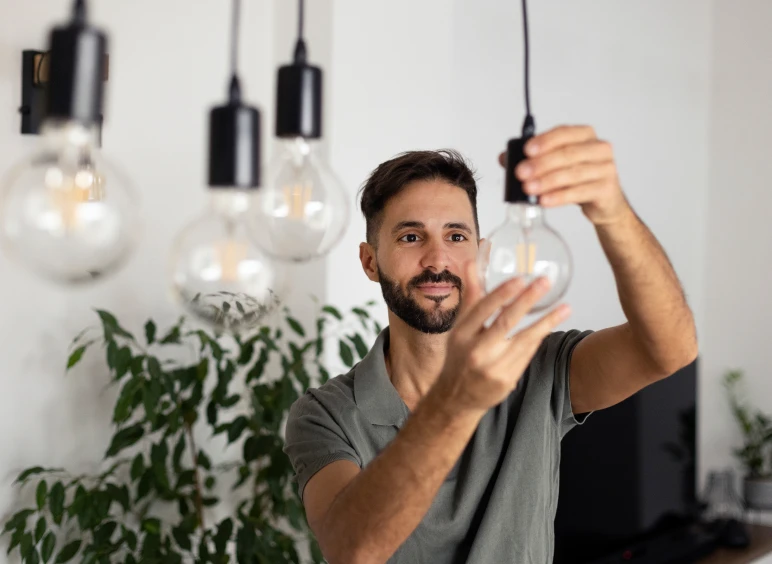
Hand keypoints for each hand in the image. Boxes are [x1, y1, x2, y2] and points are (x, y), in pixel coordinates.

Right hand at [435, 261, 570, 413]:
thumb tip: (472, 262)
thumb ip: (471, 296)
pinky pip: (528, 353)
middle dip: (526, 300)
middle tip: (544, 282)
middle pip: (505, 322)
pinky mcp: (507, 380)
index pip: (482, 310)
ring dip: (547, 321)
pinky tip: (552, 323)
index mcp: (462, 335)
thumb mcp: (460, 327)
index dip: (501, 294)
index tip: (519, 279)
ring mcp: (492, 368)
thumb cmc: (460, 356)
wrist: (457, 398)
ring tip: (565, 307)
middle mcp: (476, 351)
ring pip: (524, 340)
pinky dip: (540, 337)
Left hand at [499, 125, 630, 225]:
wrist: (604, 202)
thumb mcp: (556, 165)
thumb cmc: (578, 179)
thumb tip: (505, 158)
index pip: (564, 133)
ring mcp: (606, 168)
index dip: (545, 141)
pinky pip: (579, 192)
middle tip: (521, 173)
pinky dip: (559, 197)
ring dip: (546, 181)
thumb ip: (532, 158)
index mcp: (585, 135)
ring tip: (528, 189)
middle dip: (540, 164)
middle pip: (567, 154)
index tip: (526, 151)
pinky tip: (544, 200)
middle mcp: (599, 148)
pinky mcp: (606, 189)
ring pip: (572, 174)